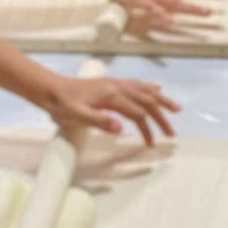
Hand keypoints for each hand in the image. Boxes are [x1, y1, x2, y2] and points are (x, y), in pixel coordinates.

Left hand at [42, 76, 179, 144]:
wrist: (51, 89)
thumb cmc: (62, 105)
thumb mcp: (76, 116)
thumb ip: (99, 121)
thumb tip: (121, 128)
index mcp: (111, 96)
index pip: (136, 113)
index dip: (147, 129)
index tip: (152, 144)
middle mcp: (118, 87)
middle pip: (146, 100)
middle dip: (161, 116)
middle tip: (171, 133)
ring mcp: (116, 83)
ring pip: (145, 90)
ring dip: (161, 100)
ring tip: (176, 108)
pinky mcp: (112, 83)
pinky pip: (137, 84)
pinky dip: (149, 88)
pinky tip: (157, 89)